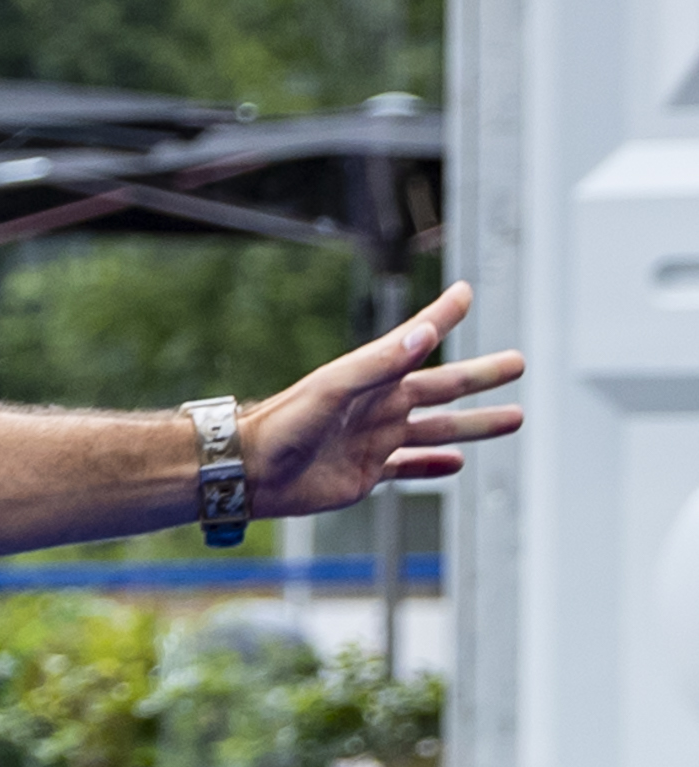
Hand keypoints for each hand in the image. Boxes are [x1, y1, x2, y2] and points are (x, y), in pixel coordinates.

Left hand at [251, 284, 528, 515]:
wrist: (249, 472)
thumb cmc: (283, 425)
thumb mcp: (334, 387)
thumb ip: (382, 362)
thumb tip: (428, 333)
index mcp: (375, 378)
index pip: (419, 339)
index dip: (443, 316)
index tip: (465, 293)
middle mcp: (380, 406)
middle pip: (444, 388)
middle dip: (481, 376)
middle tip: (517, 363)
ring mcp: (376, 439)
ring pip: (438, 430)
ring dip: (474, 425)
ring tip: (514, 418)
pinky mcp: (367, 473)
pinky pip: (409, 467)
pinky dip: (434, 465)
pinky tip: (457, 463)